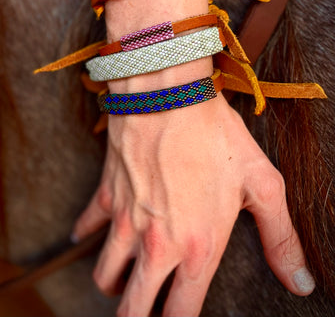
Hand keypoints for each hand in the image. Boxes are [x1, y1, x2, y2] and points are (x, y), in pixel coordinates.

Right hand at [72, 93, 313, 315]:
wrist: (167, 95)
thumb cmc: (215, 136)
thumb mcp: (261, 184)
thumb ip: (281, 239)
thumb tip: (302, 283)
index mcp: (198, 248)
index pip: (182, 314)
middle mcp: (156, 244)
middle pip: (133, 309)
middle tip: (147, 310)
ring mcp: (124, 221)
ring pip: (103, 276)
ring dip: (114, 285)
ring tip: (127, 278)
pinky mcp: (105, 195)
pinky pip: (85, 227)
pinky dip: (86, 237)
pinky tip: (90, 235)